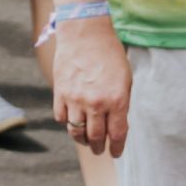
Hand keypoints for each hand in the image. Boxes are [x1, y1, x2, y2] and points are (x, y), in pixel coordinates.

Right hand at [49, 14, 129, 154]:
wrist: (85, 32)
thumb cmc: (109, 54)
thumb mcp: (125, 80)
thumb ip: (121, 104)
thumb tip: (115, 125)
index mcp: (116, 100)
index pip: (117, 135)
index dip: (117, 148)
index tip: (116, 153)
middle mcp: (96, 103)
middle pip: (95, 137)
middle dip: (98, 147)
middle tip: (99, 150)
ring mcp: (75, 99)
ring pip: (76, 131)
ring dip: (82, 140)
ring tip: (85, 141)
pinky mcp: (60, 92)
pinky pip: (61, 117)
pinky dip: (67, 123)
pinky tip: (72, 121)